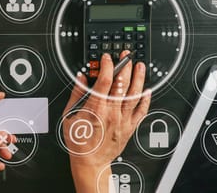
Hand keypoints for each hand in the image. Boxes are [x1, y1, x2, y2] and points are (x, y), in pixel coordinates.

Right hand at [62, 52, 150, 192]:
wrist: (90, 162)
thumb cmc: (79, 141)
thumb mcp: (70, 115)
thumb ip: (77, 94)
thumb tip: (81, 78)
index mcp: (96, 108)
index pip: (105, 81)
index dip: (107, 66)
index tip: (107, 57)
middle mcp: (112, 112)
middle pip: (122, 84)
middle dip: (125, 66)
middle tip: (126, 55)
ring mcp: (123, 120)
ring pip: (134, 95)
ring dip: (138, 78)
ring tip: (140, 66)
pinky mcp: (130, 127)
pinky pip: (141, 111)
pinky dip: (145, 100)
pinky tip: (147, 90)